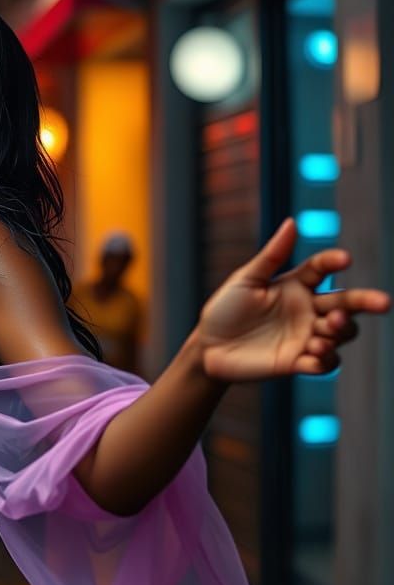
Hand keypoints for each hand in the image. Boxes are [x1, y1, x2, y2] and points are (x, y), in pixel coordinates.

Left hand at [195, 217, 390, 381]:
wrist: (208, 348)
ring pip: (341, 332)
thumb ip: (271, 256)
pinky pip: (325, 362)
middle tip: (382, 303)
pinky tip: (316, 352)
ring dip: (341, 331)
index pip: (323, 268)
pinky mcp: (298, 362)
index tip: (344, 259)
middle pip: (346, 302)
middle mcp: (307, 310)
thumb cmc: (224, 310)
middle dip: (366, 302)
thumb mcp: (245, 280)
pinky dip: (327, 358)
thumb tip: (292, 222)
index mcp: (296, 285)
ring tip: (322, 334)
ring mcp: (305, 336)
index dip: (334, 262)